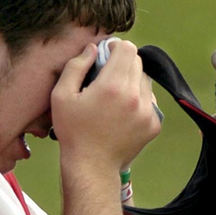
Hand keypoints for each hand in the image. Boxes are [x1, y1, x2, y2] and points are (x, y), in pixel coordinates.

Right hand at [50, 38, 161, 171]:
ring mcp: (148, 111)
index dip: (114, 47)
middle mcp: (135, 96)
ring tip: (114, 98)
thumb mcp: (61, 96)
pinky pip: (150, 100)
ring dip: (131, 81)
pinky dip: (138, 101)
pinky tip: (121, 113)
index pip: (126, 48)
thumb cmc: (73, 132)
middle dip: (122, 64)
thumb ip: (75, 66)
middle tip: (106, 78)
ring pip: (145, 80)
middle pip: (136, 62)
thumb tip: (93, 49)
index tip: (105, 56)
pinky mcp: (154, 124)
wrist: (91, 167)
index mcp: (112, 86)